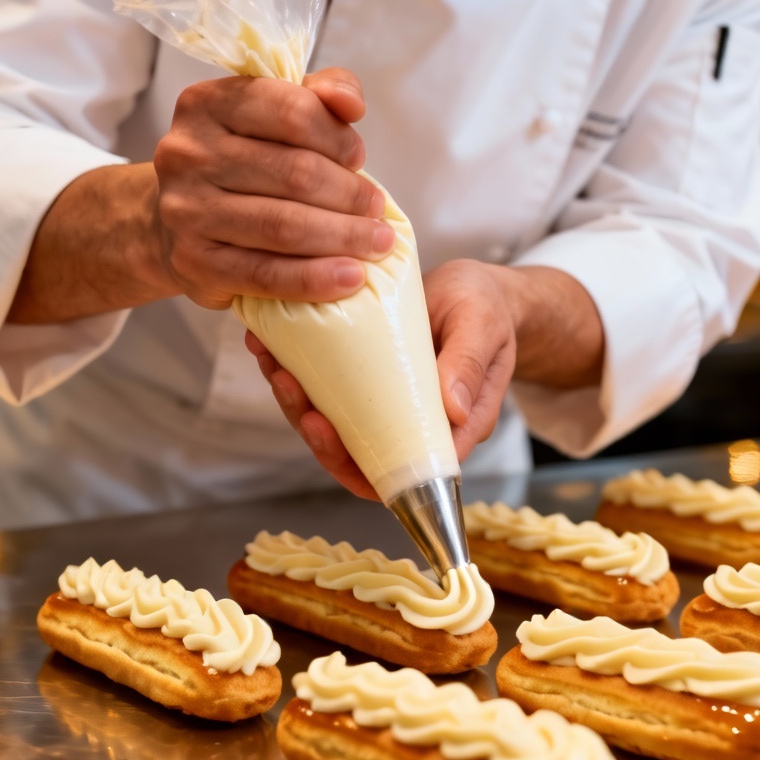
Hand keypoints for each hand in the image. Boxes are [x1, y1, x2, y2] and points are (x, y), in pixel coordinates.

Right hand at [153, 67, 395, 308]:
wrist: (171, 226)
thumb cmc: (236, 168)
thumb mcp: (268, 119)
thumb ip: (315, 98)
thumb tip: (351, 102)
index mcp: (208, 104)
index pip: (292, 111)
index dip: (338, 136)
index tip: (358, 159)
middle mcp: (189, 154)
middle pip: (295, 173)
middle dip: (349, 194)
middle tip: (377, 210)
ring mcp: (187, 211)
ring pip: (284, 225)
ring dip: (344, 237)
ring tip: (377, 242)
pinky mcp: (195, 263)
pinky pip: (267, 274)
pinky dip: (316, 278)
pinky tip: (351, 277)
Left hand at [246, 259, 603, 498]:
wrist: (475, 287)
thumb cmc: (486, 307)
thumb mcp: (482, 326)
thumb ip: (469, 364)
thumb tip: (452, 410)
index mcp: (452, 428)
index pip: (404, 472)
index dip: (358, 465)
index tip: (322, 429)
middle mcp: (415, 428)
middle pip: (359, 456)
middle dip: (314, 431)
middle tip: (289, 385)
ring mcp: (387, 409)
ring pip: (337, 428)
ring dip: (297, 403)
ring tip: (273, 363)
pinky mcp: (366, 384)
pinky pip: (329, 394)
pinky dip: (299, 374)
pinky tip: (273, 345)